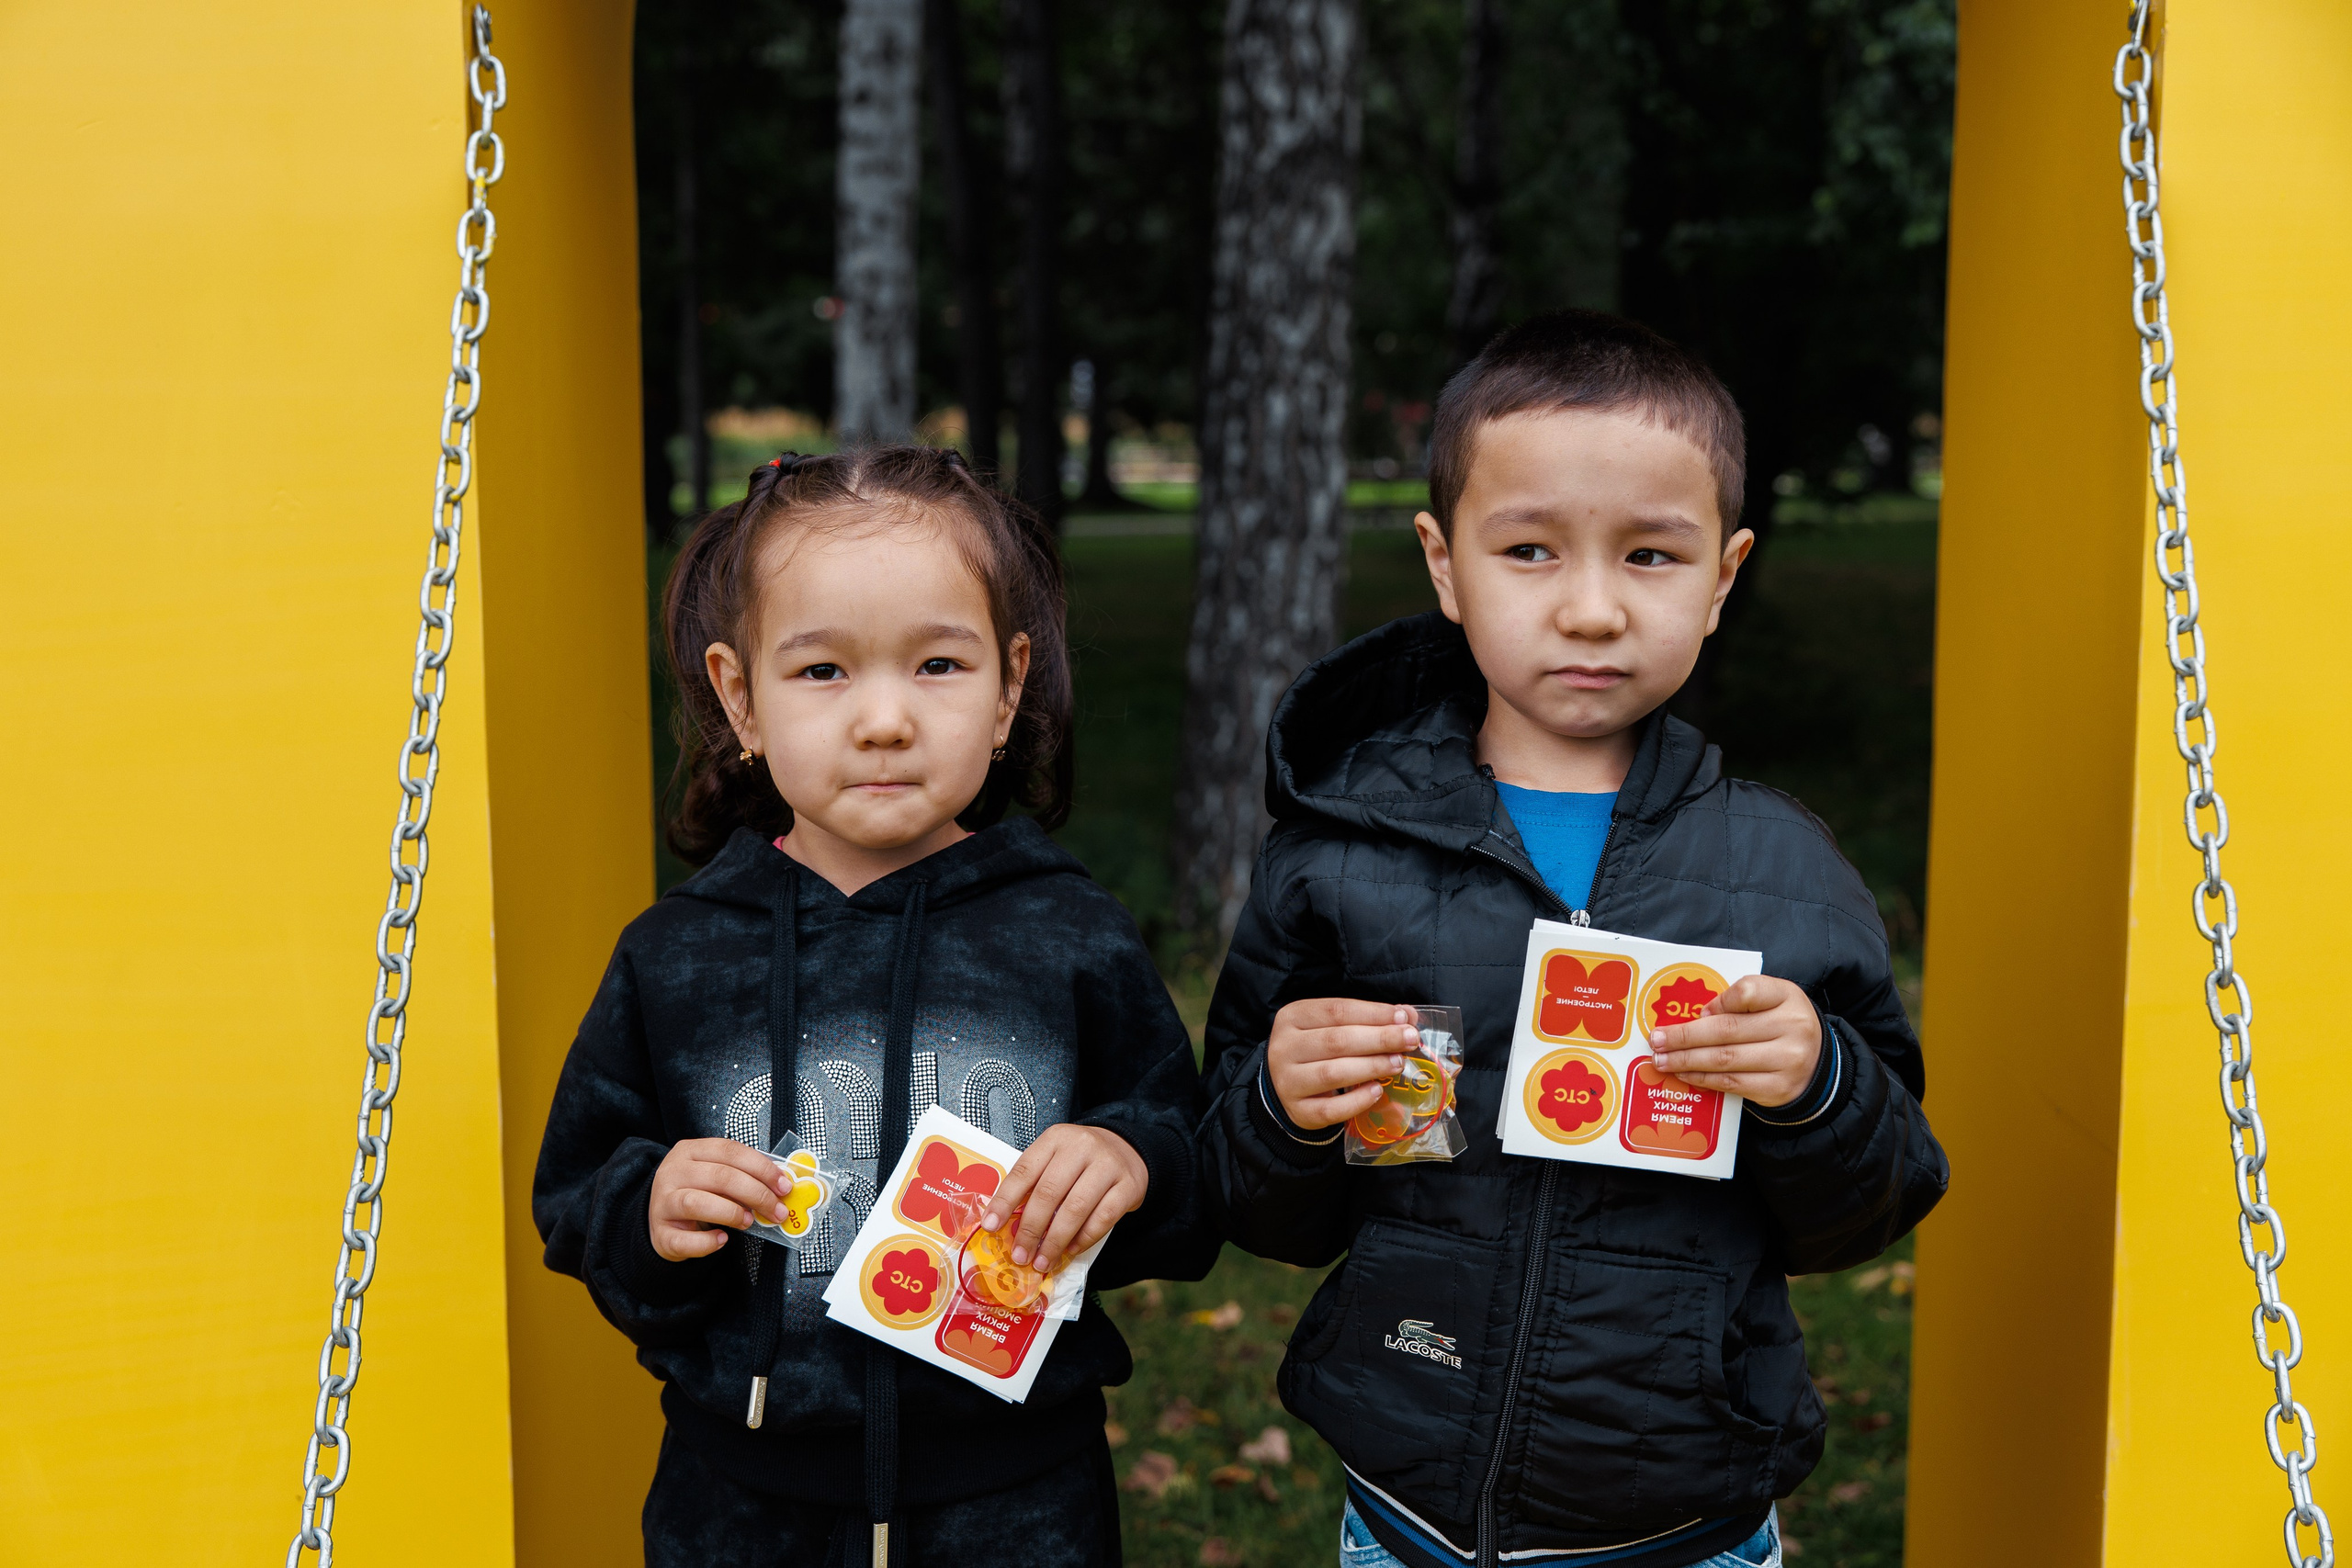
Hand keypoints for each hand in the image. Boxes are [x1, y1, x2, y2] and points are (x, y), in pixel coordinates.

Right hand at [648, 1137, 792, 1260]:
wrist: (661, 1220)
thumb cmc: (696, 1194)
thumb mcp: (714, 1177)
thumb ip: (741, 1176)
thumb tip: (779, 1188)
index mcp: (689, 1151)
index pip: (730, 1150)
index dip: (761, 1167)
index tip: (784, 1186)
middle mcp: (672, 1172)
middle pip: (720, 1176)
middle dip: (757, 1194)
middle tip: (776, 1211)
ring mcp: (661, 1203)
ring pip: (697, 1203)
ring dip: (732, 1213)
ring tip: (748, 1221)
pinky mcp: (660, 1234)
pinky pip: (685, 1240)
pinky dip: (708, 1242)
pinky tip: (722, 1240)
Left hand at [978, 1124, 1147, 1273]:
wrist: (1128, 1149)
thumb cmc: (1081, 1160)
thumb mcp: (1055, 1158)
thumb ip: (1034, 1182)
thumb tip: (1005, 1223)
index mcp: (1055, 1138)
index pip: (1024, 1170)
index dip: (1005, 1200)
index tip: (991, 1226)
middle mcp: (1082, 1147)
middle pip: (1049, 1193)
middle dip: (1030, 1229)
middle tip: (1020, 1255)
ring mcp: (1108, 1165)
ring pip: (1075, 1209)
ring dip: (1055, 1241)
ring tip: (1042, 1261)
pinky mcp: (1129, 1185)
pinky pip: (1103, 1218)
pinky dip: (1084, 1239)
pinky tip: (1071, 1250)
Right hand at [1267, 998, 1420, 1129]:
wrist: (1287, 1085)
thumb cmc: (1317, 1050)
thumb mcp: (1334, 1026)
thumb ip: (1367, 1019)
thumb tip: (1407, 1017)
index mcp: (1292, 1017)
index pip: (1336, 1010)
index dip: (1373, 1013)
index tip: (1404, 1018)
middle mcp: (1284, 1047)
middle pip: (1336, 1041)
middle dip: (1379, 1039)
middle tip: (1409, 1040)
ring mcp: (1287, 1082)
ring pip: (1332, 1073)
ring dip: (1371, 1067)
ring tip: (1398, 1063)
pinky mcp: (1298, 1111)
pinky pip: (1330, 1109)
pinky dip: (1357, 1101)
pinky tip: (1377, 1091)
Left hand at [1646, 975, 1820, 1106]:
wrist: (1818, 1065)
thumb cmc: (1782, 1025)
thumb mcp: (1772, 1000)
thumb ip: (1739, 1000)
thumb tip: (1699, 1017)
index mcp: (1787, 997)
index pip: (1747, 991)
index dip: (1717, 1002)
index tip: (1697, 1012)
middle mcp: (1791, 1027)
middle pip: (1726, 1030)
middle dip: (1684, 1036)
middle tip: (1656, 1039)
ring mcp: (1787, 1061)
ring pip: (1724, 1059)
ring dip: (1686, 1060)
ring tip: (1661, 1059)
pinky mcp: (1777, 1088)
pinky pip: (1731, 1082)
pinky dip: (1702, 1078)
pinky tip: (1684, 1073)